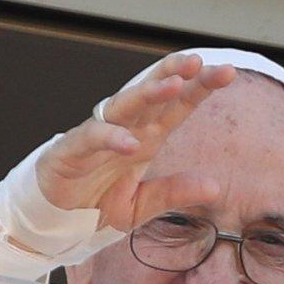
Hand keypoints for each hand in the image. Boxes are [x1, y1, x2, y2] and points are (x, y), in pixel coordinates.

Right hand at [35, 53, 237, 231]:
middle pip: (153, 93)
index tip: (227, 72)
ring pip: (125, 106)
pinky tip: (129, 143)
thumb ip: (175, 193)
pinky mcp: (72, 150)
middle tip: (199, 62)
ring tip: (173, 85)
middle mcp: (126, 129)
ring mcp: (99, 135)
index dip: (200, 87)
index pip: (178, 105)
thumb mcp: (143, 206)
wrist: (56, 221)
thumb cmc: (99, 202)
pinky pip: (92, 138)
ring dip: (148, 93)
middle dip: (176, 75)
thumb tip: (216, 188)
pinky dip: (110, 138)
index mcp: (148, 136)